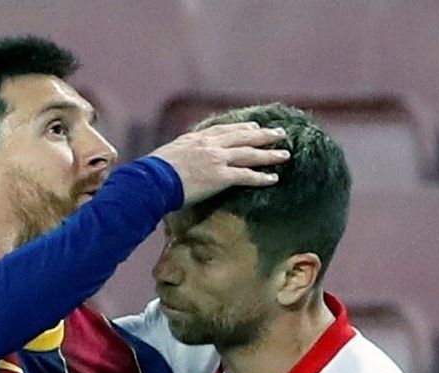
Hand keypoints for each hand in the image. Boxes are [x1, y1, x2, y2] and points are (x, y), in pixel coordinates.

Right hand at [150, 121, 289, 206]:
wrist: (154, 180)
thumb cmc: (155, 172)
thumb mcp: (169, 154)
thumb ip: (181, 152)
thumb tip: (179, 159)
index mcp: (198, 138)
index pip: (225, 130)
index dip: (242, 128)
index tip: (254, 126)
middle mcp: (211, 145)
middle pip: (243, 137)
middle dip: (263, 135)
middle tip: (279, 134)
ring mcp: (217, 160)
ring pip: (249, 154)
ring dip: (269, 154)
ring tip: (285, 154)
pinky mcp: (220, 177)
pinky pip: (246, 176)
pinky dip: (261, 177)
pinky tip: (274, 178)